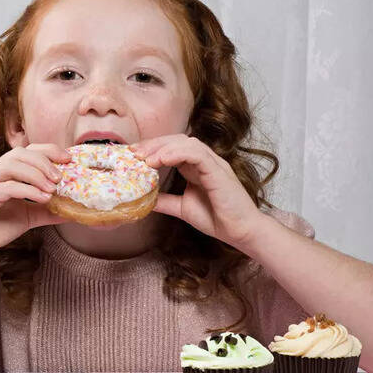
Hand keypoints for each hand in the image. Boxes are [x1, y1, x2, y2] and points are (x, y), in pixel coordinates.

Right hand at [0, 144, 70, 265]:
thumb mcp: (28, 216)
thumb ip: (47, 210)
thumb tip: (73, 210)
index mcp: (2, 170)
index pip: (27, 150)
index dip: (48, 151)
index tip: (68, 159)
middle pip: (20, 153)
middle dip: (44, 162)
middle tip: (61, 178)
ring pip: (13, 165)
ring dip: (37, 174)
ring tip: (52, 189)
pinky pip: (8, 187)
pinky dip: (28, 190)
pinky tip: (42, 199)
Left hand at [131, 135, 265, 248]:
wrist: (240, 232)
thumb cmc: (217, 219)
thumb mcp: (182, 208)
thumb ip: (164, 201)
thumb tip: (143, 200)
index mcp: (195, 167)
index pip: (171, 147)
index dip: (152, 148)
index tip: (132, 155)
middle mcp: (204, 161)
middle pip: (176, 140)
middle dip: (153, 144)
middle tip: (134, 153)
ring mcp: (213, 164)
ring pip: (186, 142)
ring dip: (163, 147)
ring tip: (145, 159)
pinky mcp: (219, 170)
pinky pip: (197, 154)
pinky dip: (177, 153)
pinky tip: (162, 160)